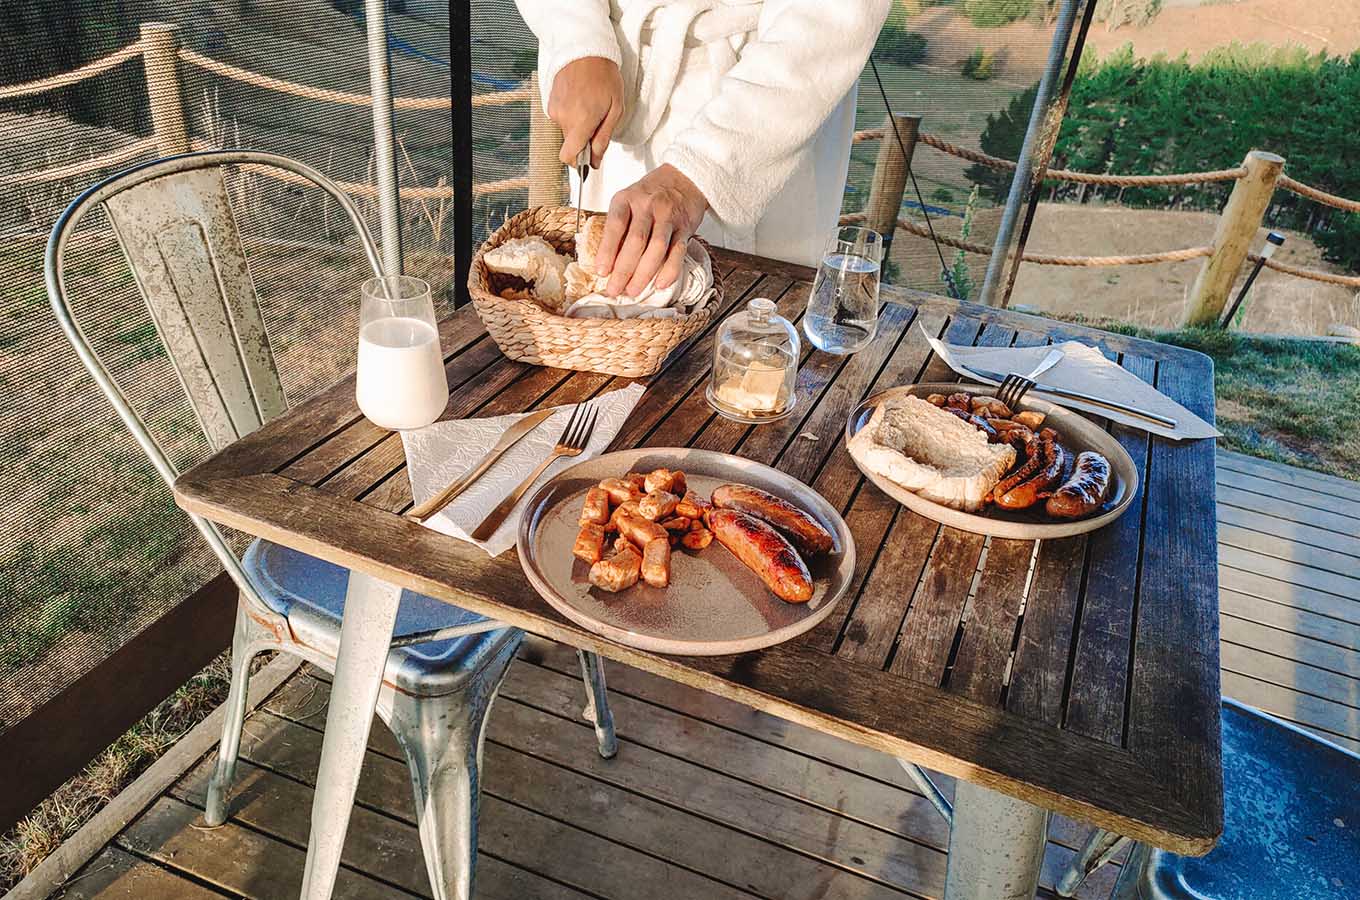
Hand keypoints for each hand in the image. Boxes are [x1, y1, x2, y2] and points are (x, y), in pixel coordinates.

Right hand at [547, 57, 623, 167]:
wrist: (585, 50)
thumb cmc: (604, 77)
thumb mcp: (615, 109)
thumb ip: (604, 137)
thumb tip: (596, 160)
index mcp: (581, 121)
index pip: (569, 156)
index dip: (579, 163)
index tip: (589, 159)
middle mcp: (564, 118)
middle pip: (570, 145)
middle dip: (583, 142)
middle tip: (597, 123)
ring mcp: (554, 110)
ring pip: (566, 132)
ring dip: (578, 127)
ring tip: (589, 107)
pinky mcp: (550, 103)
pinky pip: (561, 119)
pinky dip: (571, 116)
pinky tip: (580, 100)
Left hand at [598, 165, 708, 295]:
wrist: (684, 178)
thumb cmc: (651, 193)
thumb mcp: (628, 200)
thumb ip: (618, 226)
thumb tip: (606, 260)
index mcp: (626, 199)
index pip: (615, 226)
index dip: (607, 251)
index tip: (601, 272)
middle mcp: (647, 206)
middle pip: (635, 241)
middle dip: (624, 269)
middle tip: (615, 289)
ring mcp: (668, 216)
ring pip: (656, 248)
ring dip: (644, 273)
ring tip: (633, 291)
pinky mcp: (684, 227)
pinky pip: (678, 251)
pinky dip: (670, 270)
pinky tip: (661, 283)